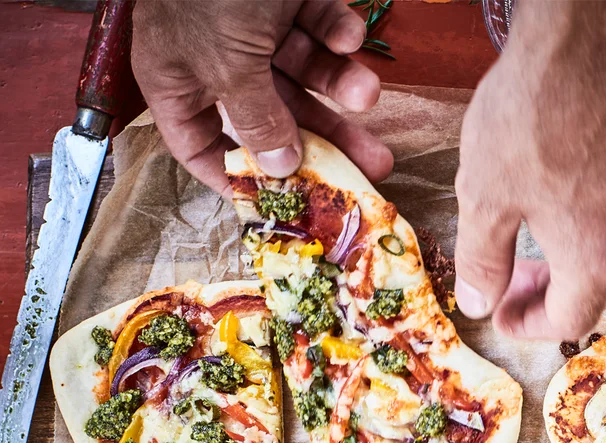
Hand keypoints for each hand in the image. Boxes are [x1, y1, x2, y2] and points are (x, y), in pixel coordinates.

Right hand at [132, 0, 393, 195]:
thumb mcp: (228, 59)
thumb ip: (256, 116)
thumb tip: (280, 167)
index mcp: (178, 76)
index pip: (200, 143)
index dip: (236, 174)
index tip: (280, 200)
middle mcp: (216, 56)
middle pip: (275, 115)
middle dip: (326, 138)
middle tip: (372, 166)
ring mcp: (253, 24)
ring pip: (306, 73)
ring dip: (342, 86)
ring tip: (369, 94)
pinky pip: (319, 27)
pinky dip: (338, 33)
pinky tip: (349, 32)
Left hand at [453, 0, 605, 339]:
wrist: (584, 34)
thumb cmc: (530, 115)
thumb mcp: (485, 196)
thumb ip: (482, 260)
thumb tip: (477, 304)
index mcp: (596, 258)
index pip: (569, 322)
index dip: (529, 324)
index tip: (500, 310)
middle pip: (601, 292)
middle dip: (555, 296)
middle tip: (516, 276)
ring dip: (580, 259)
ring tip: (541, 234)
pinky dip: (602, 220)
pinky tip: (572, 189)